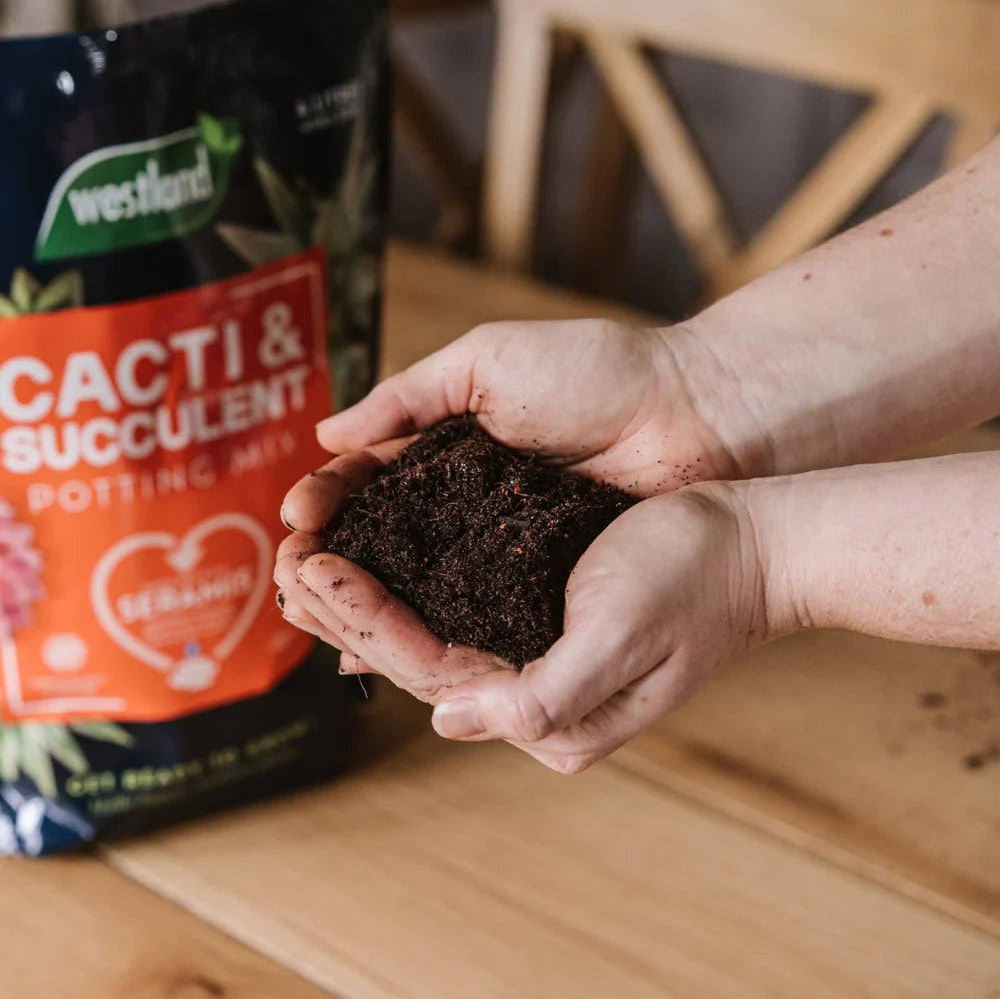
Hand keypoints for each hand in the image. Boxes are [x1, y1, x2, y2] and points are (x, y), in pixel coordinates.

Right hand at [276, 318, 744, 650]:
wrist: (691, 414)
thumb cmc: (596, 372)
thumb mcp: (490, 361)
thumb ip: (409, 395)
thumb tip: (328, 433)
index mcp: (449, 445)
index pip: (369, 479)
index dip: (328, 501)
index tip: (295, 523)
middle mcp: (466, 502)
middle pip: (382, 537)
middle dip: (333, 556)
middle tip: (291, 578)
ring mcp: (499, 546)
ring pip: (418, 581)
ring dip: (366, 598)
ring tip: (319, 615)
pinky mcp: (535, 583)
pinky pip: (470, 608)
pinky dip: (428, 625)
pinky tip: (387, 645)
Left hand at [286, 483, 773, 772]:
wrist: (753, 545)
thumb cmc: (696, 577)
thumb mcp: (624, 634)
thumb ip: (544, 696)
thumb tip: (448, 719)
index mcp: (549, 710)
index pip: (431, 670)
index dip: (364, 621)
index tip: (314, 567)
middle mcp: (533, 694)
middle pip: (416, 657)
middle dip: (346, 612)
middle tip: (286, 560)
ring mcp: (534, 656)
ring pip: (426, 631)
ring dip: (365, 597)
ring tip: (307, 557)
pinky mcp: (537, 618)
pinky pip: (453, 604)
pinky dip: (405, 581)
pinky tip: (370, 558)